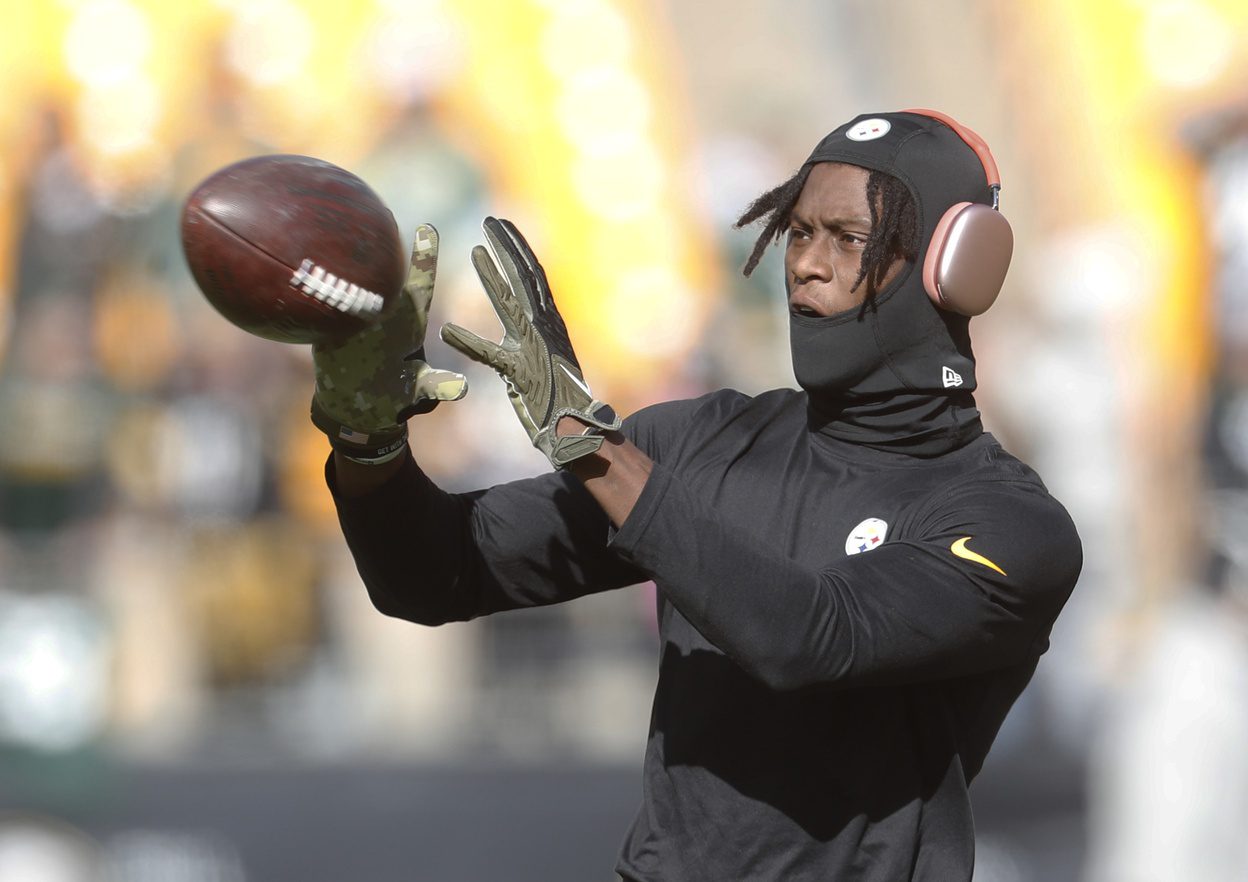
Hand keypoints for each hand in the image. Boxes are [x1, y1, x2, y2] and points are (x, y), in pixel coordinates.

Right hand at [311, 223, 466, 462]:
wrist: (358, 404)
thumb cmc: (395, 393)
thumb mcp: (419, 391)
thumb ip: (437, 385)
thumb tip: (460, 388)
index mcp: (408, 322)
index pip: (419, 284)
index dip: (423, 257)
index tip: (428, 227)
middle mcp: (382, 312)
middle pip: (381, 274)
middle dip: (381, 246)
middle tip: (379, 214)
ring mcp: (355, 317)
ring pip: (350, 285)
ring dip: (343, 265)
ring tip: (333, 233)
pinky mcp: (332, 328)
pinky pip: (323, 305)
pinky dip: (312, 288)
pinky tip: (295, 264)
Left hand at [440, 217, 620, 468]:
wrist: (577, 430)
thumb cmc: (556, 397)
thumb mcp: (539, 358)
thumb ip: (525, 338)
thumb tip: (523, 320)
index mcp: (549, 323)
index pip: (533, 276)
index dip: (517, 248)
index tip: (500, 225)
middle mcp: (547, 329)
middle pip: (528, 278)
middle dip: (509, 246)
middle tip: (490, 219)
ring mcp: (537, 349)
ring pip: (516, 303)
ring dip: (495, 275)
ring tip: (477, 248)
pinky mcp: (524, 374)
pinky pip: (493, 356)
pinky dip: (469, 344)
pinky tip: (446, 332)